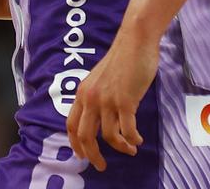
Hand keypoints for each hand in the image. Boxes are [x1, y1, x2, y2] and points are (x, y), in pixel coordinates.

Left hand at [65, 32, 156, 170]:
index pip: (71, 124)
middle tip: (101, 166)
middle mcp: (90, 98)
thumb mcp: (100, 80)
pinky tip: (138, 140)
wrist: (134, 42)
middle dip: (92, 155)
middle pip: (84, 135)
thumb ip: (97, 97)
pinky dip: (132, 139)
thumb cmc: (121, 60)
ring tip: (131, 150)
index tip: (82, 156)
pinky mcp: (125, 100)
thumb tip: (100, 118)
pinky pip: (126, 130)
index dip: (75, 143)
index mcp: (82, 93)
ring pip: (109, 136)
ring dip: (120, 148)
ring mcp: (107, 100)